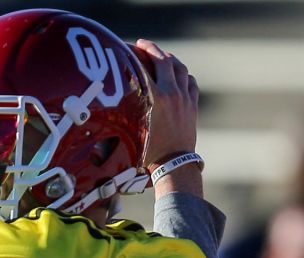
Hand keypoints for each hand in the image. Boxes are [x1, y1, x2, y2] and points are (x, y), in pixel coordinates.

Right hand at [133, 39, 198, 168]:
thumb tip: (112, 96)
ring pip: (180, 69)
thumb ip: (128, 106)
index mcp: (155, 96)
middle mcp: (172, 93)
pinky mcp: (192, 106)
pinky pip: (190, 82)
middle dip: (153, 50)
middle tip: (143, 45)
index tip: (131, 46)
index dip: (139, 52)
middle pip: (165, 61)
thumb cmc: (148, 150)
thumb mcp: (133, 126)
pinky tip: (177, 75)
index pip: (146, 65)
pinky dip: (183, 75)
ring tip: (160, 56)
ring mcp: (185, 98)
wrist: (173, 163)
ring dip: (170, 59)